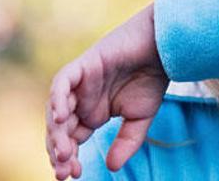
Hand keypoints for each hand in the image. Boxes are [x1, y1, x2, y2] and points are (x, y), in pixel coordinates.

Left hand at [46, 3, 168, 179]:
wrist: (162, 49)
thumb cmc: (151, 80)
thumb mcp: (139, 120)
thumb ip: (125, 143)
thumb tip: (111, 167)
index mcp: (91, 113)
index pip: (71, 139)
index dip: (69, 158)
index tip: (75, 174)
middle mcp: (80, 100)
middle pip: (59, 129)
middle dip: (59, 151)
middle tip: (64, 171)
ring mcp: (79, 83)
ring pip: (57, 109)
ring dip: (57, 132)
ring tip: (63, 153)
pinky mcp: (82, 66)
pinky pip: (62, 84)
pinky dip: (58, 99)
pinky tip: (61, 118)